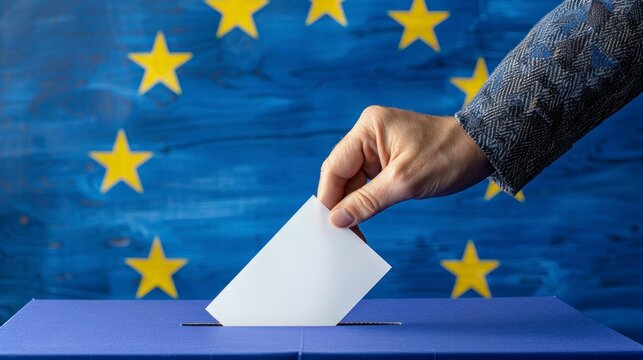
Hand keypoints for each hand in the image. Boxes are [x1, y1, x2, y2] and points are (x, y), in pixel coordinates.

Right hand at [317, 105, 492, 227]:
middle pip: (342, 175)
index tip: (327, 226)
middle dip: (342, 205)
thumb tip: (336, 220)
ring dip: (354, 207)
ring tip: (352, 235)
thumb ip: (367, 201)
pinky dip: (367, 203)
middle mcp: (369, 135)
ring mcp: (379, 148)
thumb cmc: (448, 156)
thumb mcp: (405, 183)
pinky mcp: (389, 160)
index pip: (335, 166)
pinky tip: (363, 222)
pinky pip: (370, 184)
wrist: (484, 149)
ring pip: (355, 183)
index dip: (329, 198)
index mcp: (368, 128)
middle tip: (340, 236)